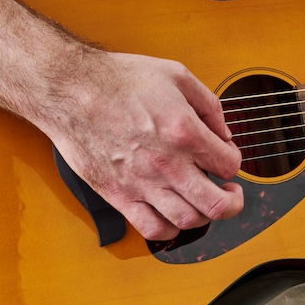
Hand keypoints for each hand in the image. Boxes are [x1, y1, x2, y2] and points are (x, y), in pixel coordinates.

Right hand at [45, 51, 243, 240]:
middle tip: (230, 193)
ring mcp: (142, 183)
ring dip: (204, 215)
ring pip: (189, 221)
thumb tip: (224, 133)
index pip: (229, 165)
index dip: (233, 162)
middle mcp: (167, 163)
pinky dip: (170, 229)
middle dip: (232, 202)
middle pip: (218, 205)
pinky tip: (173, 215)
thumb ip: (209, 105)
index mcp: (185, 132)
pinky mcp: (119, 195)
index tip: (225, 157)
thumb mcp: (177, 75)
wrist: (71, 89)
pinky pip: (152, 229)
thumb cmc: (119, 79)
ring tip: (203, 202)